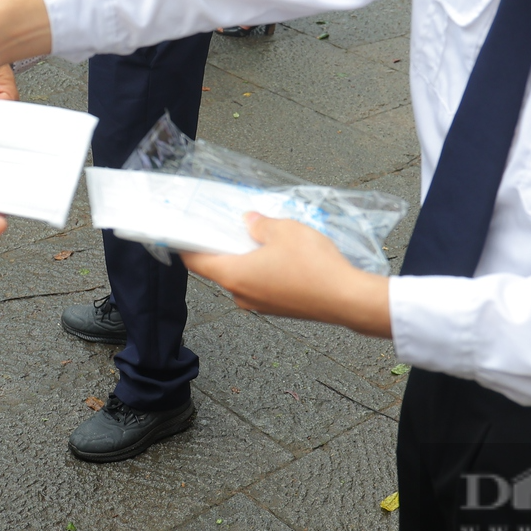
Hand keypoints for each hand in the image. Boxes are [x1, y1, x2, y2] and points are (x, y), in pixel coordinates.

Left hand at [182, 214, 392, 336]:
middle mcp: (241, 294)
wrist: (347, 299)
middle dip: (223, 246)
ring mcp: (260, 305)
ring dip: (247, 258)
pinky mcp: (278, 308)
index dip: (187, 245)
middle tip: (230, 225)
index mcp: (234, 275)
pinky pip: (261, 285)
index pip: (196, 262)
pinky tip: (280, 254)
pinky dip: (263, 269)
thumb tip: (250, 221)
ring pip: (243, 277)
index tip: (182, 233)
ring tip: (263, 237)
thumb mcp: (284, 230)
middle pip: (220, 268)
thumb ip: (261, 224)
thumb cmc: (313, 266)